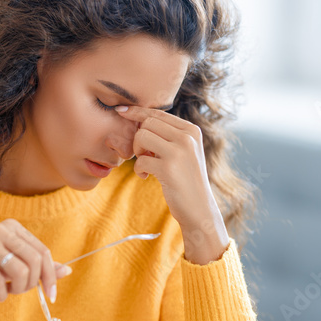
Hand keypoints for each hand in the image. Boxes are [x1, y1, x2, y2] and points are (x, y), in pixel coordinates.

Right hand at [0, 219, 72, 320]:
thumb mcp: (11, 265)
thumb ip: (38, 266)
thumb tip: (67, 271)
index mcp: (13, 227)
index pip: (43, 251)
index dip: (51, 275)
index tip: (52, 294)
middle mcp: (1, 230)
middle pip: (36, 260)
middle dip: (34, 283)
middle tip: (22, 292)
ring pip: (21, 271)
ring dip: (19, 289)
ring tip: (9, 292)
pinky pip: (0, 281)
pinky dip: (3, 294)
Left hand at [113, 105, 220, 229]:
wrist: (199, 208)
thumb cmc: (186, 179)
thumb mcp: (185, 151)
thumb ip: (169, 135)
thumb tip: (140, 117)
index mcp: (192, 130)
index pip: (158, 113)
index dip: (137, 111)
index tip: (121, 112)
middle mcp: (187, 138)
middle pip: (147, 123)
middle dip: (138, 138)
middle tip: (143, 155)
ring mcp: (179, 152)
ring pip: (141, 136)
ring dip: (137, 152)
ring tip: (145, 164)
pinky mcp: (169, 168)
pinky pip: (140, 160)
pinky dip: (138, 169)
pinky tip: (145, 177)